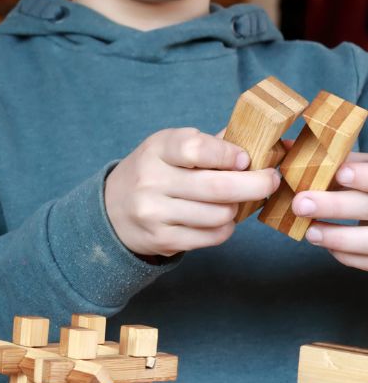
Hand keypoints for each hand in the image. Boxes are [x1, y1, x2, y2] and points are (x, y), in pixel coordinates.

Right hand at [105, 128, 281, 257]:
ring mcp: (154, 212)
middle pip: (218, 186)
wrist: (112, 208)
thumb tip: (268, 143)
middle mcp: (151, 180)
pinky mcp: (161, 239)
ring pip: (220, 214)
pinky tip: (218, 220)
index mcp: (157, 150)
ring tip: (232, 202)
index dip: (228, 154)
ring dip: (236, 209)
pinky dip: (225, 228)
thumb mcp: (171, 148)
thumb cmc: (155, 172)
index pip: (196, 148)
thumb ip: (213, 144)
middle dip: (256, 185)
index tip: (245, 159)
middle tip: (270, 181)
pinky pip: (212, 236)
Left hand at [292, 152, 367, 269]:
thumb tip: (287, 148)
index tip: (340, 173)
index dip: (363, 176)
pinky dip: (344, 253)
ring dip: (337, 236)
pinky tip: (326, 243)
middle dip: (335, 206)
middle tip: (301, 204)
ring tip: (310, 232)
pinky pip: (366, 261)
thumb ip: (336, 160)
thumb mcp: (363, 169)